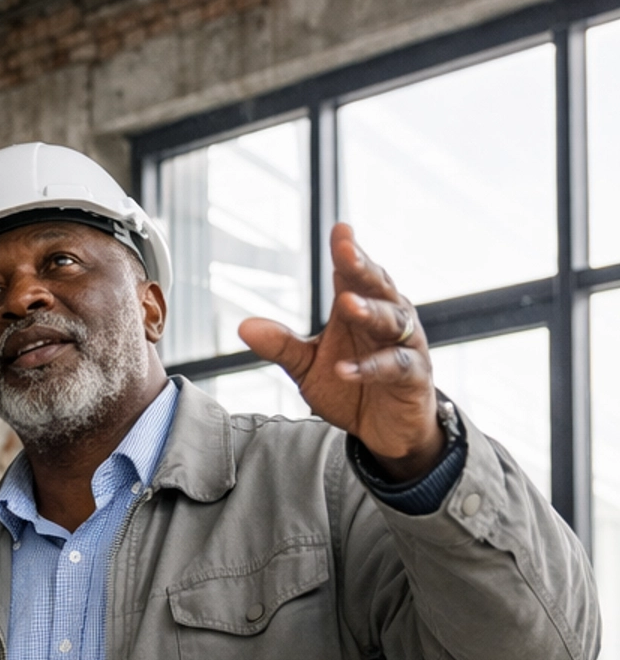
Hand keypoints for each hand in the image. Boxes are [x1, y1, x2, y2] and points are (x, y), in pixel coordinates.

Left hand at [238, 223, 444, 481]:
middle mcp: (387, 319)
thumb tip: (243, 326)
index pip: (353, 274)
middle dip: (362, 268)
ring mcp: (405, 346)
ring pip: (393, 321)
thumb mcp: (308, 367)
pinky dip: (370, 368)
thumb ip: (282, 346)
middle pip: (377, 288)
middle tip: (346, 252)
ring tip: (347, 304)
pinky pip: (395, 367)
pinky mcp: (414, 377)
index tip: (340, 229)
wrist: (385, 430)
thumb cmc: (349, 387)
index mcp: (359, 309)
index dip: (347, 252)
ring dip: (370, 312)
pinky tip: (345, 369)